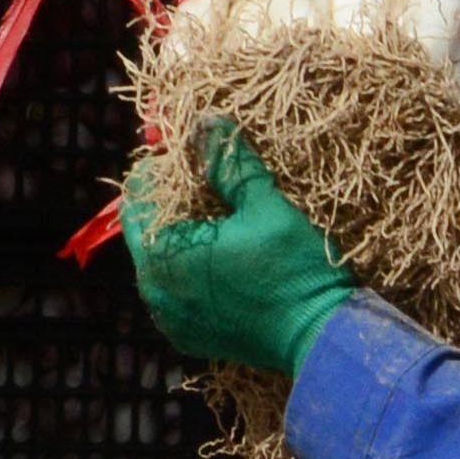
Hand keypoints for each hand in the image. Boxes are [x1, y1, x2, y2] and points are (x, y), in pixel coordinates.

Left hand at [126, 126, 360, 377]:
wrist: (320, 338)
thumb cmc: (293, 268)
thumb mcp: (264, 204)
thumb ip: (229, 161)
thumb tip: (205, 120)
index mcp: (160, 254)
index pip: (139, 195)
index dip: (162, 168)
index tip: (195, 154)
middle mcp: (153, 289)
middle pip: (146, 229)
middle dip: (170, 201)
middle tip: (207, 181)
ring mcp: (169, 318)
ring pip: (160, 260)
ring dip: (180, 234)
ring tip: (217, 217)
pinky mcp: (188, 336)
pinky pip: (175, 289)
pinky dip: (189, 268)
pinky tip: (221, 256)